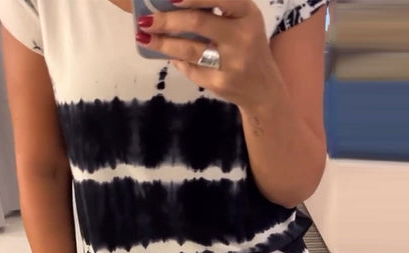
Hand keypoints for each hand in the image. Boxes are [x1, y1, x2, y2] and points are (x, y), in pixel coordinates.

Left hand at [136, 0, 278, 111]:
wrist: (262, 88)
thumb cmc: (248, 46)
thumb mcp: (242, 21)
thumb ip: (217, 10)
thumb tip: (174, 4)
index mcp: (247, 13)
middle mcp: (241, 36)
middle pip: (198, 23)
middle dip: (167, 21)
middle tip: (145, 20)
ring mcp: (230, 62)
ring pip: (189, 50)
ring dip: (163, 43)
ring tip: (145, 38)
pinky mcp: (219, 82)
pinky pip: (190, 69)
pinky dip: (176, 61)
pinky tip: (167, 55)